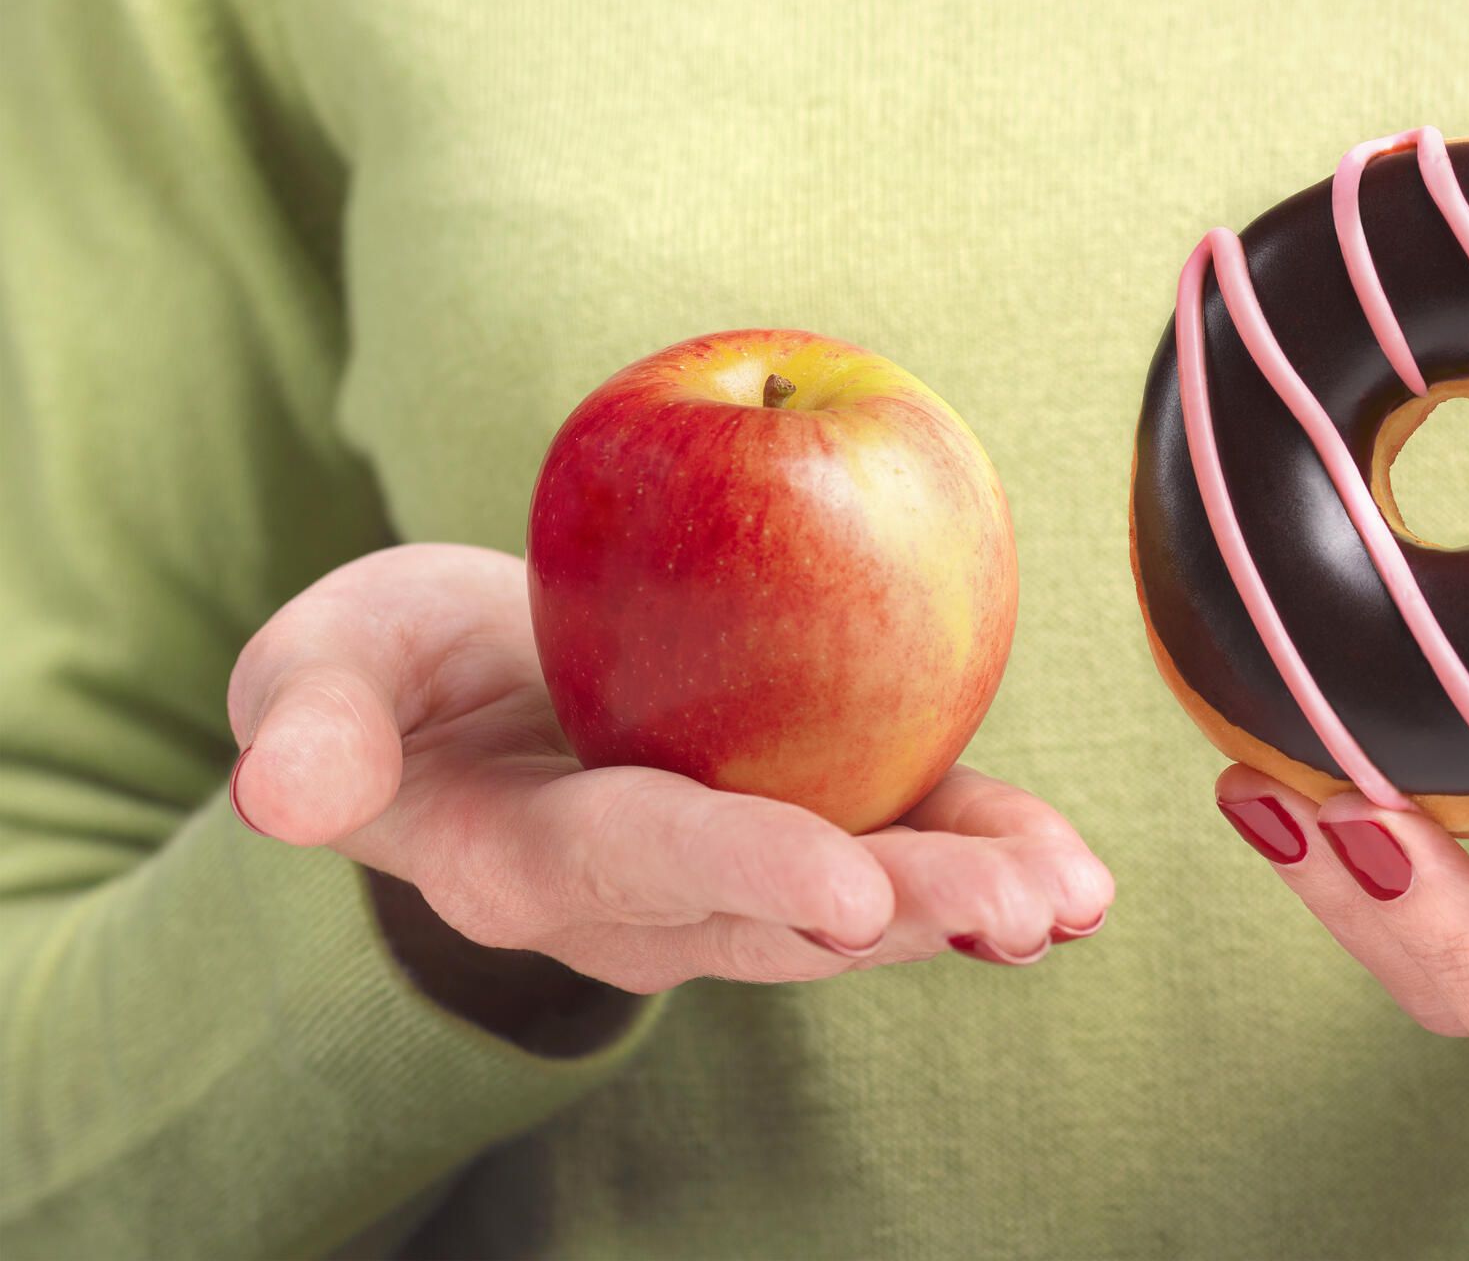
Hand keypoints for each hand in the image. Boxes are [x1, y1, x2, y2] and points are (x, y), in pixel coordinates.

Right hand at [227, 545, 1112, 1020]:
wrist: (473, 696)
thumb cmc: (394, 677)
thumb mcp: (323, 668)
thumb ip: (313, 722)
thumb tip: (279, 792)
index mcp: (531, 860)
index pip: (644, 861)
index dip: (745, 869)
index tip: (845, 886)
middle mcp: (649, 901)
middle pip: (784, 910)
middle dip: (909, 913)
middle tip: (1021, 910)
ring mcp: (738, 878)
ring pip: (863, 903)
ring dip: (972, 902)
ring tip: (1075, 900)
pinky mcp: (809, 824)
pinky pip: (902, 843)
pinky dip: (984, 851)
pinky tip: (1073, 872)